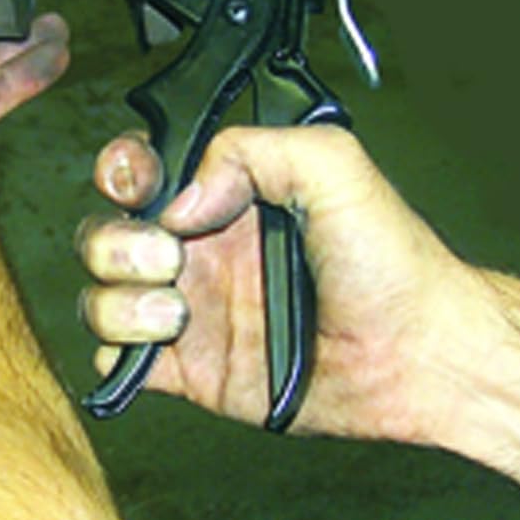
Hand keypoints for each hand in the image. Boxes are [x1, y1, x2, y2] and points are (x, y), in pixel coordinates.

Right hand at [78, 125, 506, 443]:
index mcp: (226, 197)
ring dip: (120, 300)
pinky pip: (123, 362)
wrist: (417, 352)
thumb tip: (181, 197)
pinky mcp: (194, 371)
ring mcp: (193, 311)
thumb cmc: (392, 261)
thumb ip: (254, 149)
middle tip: (168, 255)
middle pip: (105, 234)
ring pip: (102, 297)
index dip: (121, 170)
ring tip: (177, 312)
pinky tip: (164, 345)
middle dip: (115, 242)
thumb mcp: (334, 165)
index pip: (141, 170)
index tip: (136, 182)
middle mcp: (200, 251)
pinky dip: (121, 356)